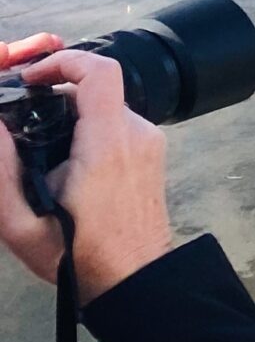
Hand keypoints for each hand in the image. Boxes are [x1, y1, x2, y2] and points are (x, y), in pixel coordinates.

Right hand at [0, 43, 176, 300]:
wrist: (134, 280)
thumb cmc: (78, 255)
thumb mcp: (19, 222)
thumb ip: (0, 169)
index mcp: (107, 143)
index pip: (99, 72)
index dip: (63, 60)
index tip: (31, 76)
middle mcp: (136, 135)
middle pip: (97, 89)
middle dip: (56, 96)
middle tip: (22, 120)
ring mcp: (149, 144)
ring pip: (106, 108)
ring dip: (72, 117)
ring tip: (39, 148)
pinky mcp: (152, 155)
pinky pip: (118, 126)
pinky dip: (90, 131)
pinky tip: (65, 162)